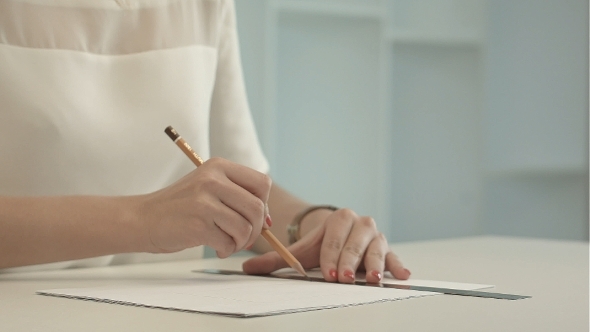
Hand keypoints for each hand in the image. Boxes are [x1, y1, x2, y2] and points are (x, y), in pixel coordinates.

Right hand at [138, 157, 271, 257]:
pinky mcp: (198, 225)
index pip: (262, 183)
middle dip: (256, 229)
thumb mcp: (207, 187)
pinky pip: (229, 242)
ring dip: (241, 242)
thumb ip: (237, 195)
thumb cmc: (180, 207)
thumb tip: (269, 220)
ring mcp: (204, 202)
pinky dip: (227, 250)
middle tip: (243, 237)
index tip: (256, 218)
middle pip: (257, 208)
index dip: (265, 204)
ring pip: (246, 228)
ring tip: (228, 243)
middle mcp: (212, 180)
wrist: (143, 219)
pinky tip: (217, 247)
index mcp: (218, 167)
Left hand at [242, 208, 409, 282]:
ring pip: (376, 249)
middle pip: (355, 243)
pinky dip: (397, 265)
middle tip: (343, 278)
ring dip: (374, 264)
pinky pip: (393, 257)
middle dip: (349, 261)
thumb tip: (246, 268)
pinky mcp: (387, 249)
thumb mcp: (301, 251)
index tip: (328, 274)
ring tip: (370, 279)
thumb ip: (276, 259)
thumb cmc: (323, 245)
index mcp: (338, 219)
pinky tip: (401, 275)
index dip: (331, 256)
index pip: (333, 238)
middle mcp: (359, 224)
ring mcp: (375, 236)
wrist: (342, 235)